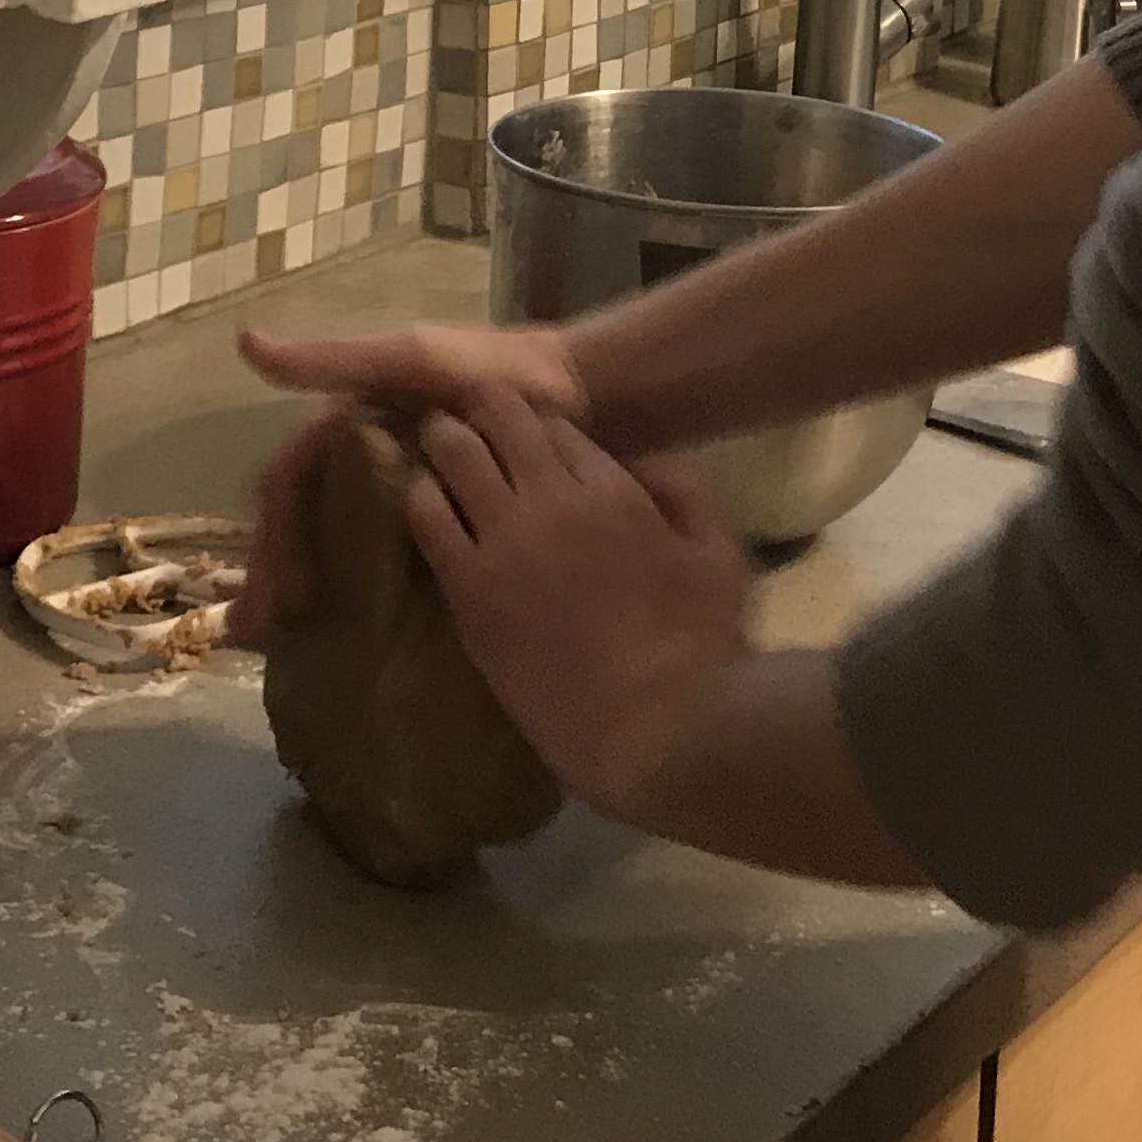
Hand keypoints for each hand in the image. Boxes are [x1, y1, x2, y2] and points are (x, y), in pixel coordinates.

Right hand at [228, 322, 583, 641]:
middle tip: (261, 633)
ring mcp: (420, 493)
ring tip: (301, 644)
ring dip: (321, 594)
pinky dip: (383, 597)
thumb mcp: (412, 359)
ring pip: (353, 551)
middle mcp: (378, 461)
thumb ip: (335, 359)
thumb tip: (245, 342)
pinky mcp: (465, 520)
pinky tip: (376, 640)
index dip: (268, 541)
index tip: (254, 599)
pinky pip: (411, 563)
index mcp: (356, 429)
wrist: (593, 394)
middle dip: (281, 576)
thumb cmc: (499, 370)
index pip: (291, 489)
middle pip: (314, 526)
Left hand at [405, 389, 753, 821]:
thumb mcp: (720, 554)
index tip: (528, 435)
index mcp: (613, 489)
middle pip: (498, 421)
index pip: (554, 424)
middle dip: (483, 412)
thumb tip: (642, 462)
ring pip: (452, 455)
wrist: (655, 730)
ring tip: (440, 453)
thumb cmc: (702, 646)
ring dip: (445, 446)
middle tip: (473, 423)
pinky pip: (425, 518)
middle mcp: (551, 500)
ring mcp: (503, 543)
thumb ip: (686, 493)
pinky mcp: (468, 591)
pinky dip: (421, 496)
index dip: (539, 423)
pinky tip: (425, 503)